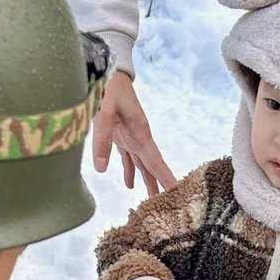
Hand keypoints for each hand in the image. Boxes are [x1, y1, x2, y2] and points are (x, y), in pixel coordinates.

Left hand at [92, 73, 176, 195]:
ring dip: (148, 180)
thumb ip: (102, 139)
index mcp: (141, 133)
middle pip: (152, 166)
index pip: (156, 161)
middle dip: (160, 184)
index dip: (165, 177)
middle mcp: (140, 138)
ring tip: (153, 201)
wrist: (110, 74)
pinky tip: (130, 184)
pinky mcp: (122, 136)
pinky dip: (131, 171)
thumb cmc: (110, 90)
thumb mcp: (105, 112)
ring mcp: (132, 137)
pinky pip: (129, 158)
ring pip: (143, 164)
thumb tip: (102, 169)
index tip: (177, 191)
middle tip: (169, 205)